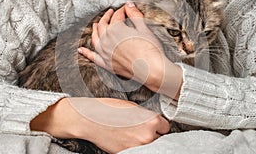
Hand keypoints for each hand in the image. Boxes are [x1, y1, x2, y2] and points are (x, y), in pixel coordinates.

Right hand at [30, 97, 169, 152]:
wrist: (90, 120)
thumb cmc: (109, 109)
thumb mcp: (133, 106)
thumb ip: (146, 115)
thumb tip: (153, 122)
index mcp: (151, 121)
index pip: (165, 127)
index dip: (159, 125)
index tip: (154, 124)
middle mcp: (147, 136)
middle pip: (159, 138)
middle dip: (153, 133)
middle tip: (141, 128)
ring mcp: (137, 147)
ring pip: (149, 145)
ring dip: (144, 140)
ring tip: (132, 133)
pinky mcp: (127, 153)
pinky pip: (137, 150)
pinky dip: (134, 146)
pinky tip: (125, 138)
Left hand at [78, 1, 182, 98]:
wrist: (151, 69)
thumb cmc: (150, 49)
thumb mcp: (143, 28)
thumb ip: (135, 15)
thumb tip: (129, 5)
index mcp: (116, 29)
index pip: (117, 16)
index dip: (122, 10)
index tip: (127, 9)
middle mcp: (107, 40)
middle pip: (103, 25)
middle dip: (107, 17)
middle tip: (111, 12)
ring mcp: (105, 53)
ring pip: (95, 38)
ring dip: (95, 30)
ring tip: (95, 25)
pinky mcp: (106, 64)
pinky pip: (93, 57)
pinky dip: (86, 53)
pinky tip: (81, 50)